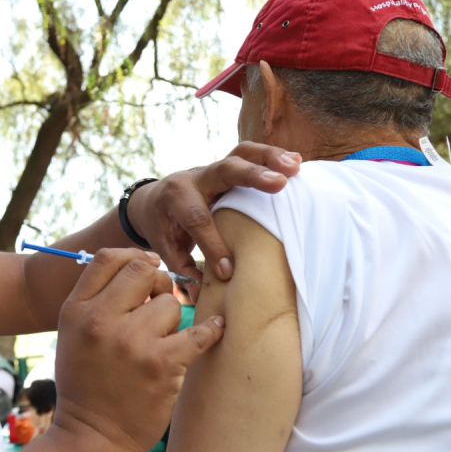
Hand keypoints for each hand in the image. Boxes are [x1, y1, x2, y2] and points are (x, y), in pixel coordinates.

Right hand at [53, 248, 224, 451]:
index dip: (134, 258)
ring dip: (172, 320)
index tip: (147, 269)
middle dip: (158, 283)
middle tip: (159, 303)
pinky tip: (216, 330)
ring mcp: (132, 342)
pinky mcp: (162, 364)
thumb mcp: (71, 334)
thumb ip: (96, 298)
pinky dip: (211, 331)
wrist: (92, 436)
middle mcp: (101, 321)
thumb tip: (142, 263)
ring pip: (171, 303)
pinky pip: (198, 332)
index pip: (109, 258)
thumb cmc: (86, 383)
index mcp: (76, 310)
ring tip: (161, 342)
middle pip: (144, 271)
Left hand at [125, 142, 300, 299]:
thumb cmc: (163, 228)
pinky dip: (272, 157)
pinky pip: (250, 155)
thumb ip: (183, 269)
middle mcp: (194, 178)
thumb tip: (204, 296)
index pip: (197, 219)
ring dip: (269, 158)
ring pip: (240, 155)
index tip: (229, 270)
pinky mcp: (227, 166)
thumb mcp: (165, 249)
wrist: (153, 201)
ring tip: (296, 166)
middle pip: (224, 171)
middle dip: (252, 177)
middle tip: (280, 184)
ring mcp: (212, 168)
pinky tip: (297, 162)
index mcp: (175, 199)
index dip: (214, 245)